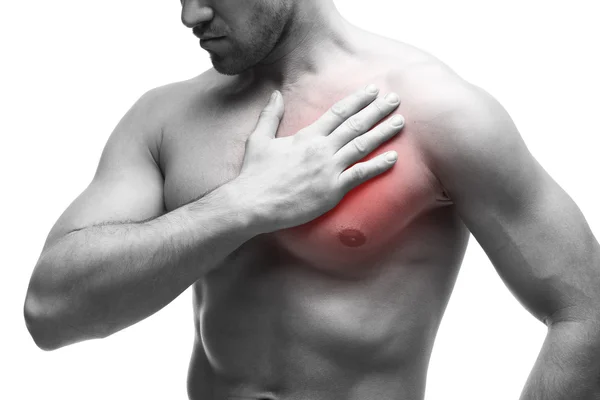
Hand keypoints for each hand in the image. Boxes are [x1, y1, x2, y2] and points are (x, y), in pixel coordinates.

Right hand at [234, 84, 404, 232]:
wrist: (253, 203)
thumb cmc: (254, 174)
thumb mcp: (258, 139)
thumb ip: (270, 115)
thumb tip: (275, 94)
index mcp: (306, 136)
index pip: (338, 112)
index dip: (358, 100)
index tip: (372, 90)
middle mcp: (321, 148)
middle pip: (355, 124)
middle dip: (377, 110)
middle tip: (395, 99)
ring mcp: (329, 169)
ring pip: (362, 145)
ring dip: (383, 132)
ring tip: (400, 122)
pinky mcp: (332, 190)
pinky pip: (361, 174)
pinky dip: (379, 166)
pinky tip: (394, 158)